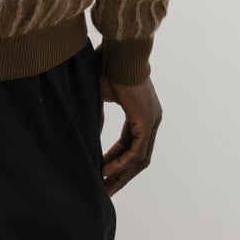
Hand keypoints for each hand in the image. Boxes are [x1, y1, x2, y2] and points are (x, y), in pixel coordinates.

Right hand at [98, 73, 161, 196]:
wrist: (120, 50)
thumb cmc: (109, 64)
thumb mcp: (101, 93)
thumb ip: (98, 114)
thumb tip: (89, 130)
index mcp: (142, 112)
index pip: (130, 144)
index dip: (115, 159)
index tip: (101, 170)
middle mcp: (151, 119)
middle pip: (137, 156)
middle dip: (120, 174)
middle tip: (105, 188)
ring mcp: (151, 121)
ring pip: (139, 159)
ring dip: (121, 174)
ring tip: (104, 186)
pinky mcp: (146, 121)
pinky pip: (135, 151)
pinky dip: (121, 163)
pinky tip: (105, 170)